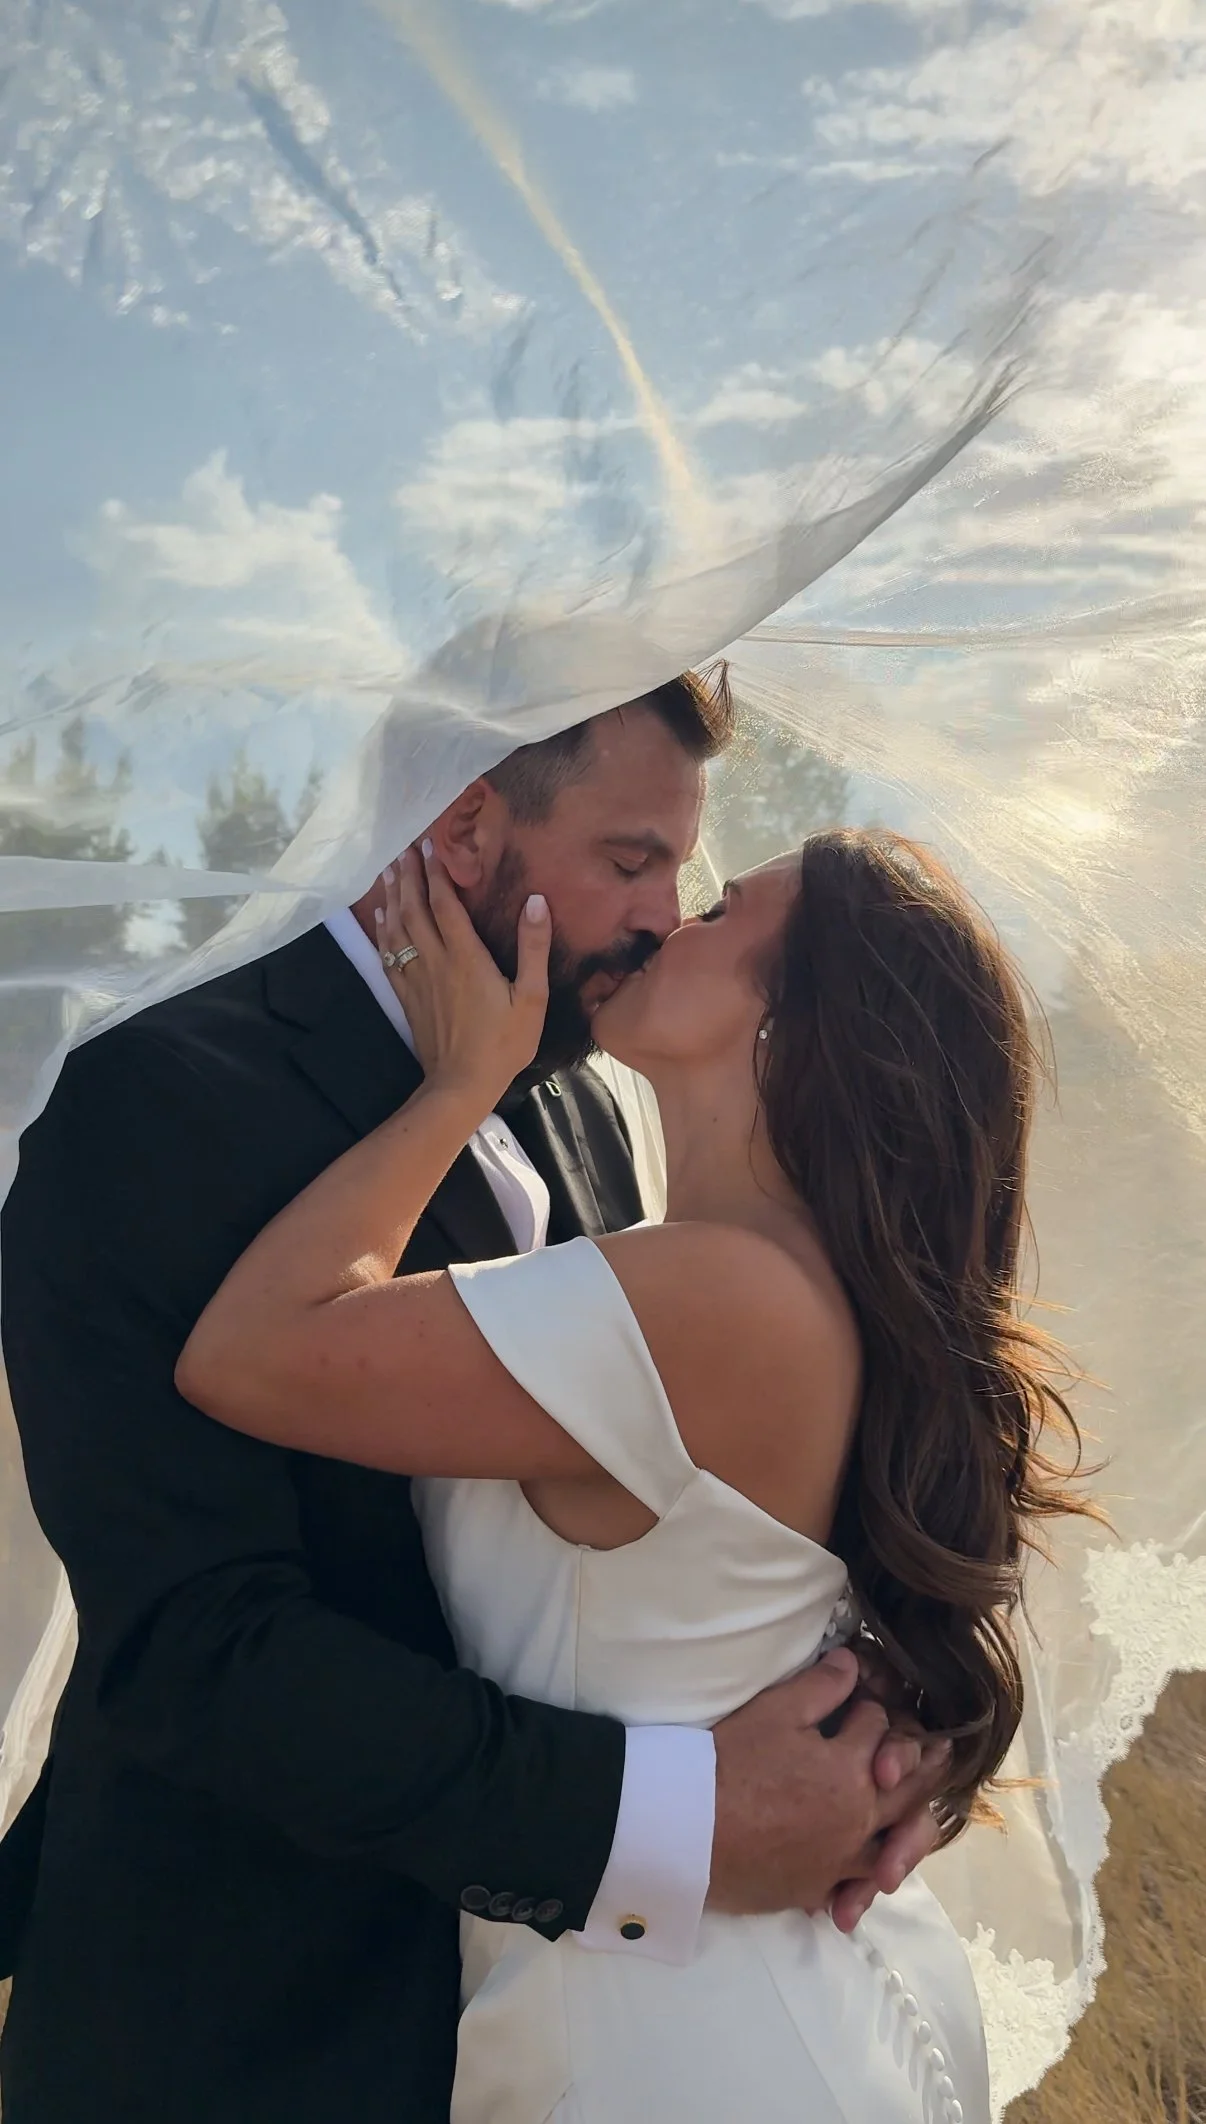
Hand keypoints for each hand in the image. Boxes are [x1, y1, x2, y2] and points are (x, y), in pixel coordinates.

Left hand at [375, 845, 550, 1109]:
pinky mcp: (407, 996)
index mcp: (466, 957)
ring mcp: (417, 979)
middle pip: (415, 909)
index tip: (432, 845)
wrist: (461, 1084)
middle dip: (410, 876)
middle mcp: (436, 961)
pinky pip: (389, 955)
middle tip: (405, 848)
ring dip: (392, 897)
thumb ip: (533, 948)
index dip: (438, 873)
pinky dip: (383, 931)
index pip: (445, 904)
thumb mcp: (532, 998)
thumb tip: (536, 902)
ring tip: (389, 871)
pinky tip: (380, 917)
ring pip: (398, 929)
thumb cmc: (503, 1044)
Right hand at [707, 1649, 949, 1922]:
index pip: (877, 1731)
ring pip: (890, 1847)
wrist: (686, 1831)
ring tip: (917, 1822)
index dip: (873, 1710)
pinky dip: (864, 1882)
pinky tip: (866, 1877)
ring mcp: (838, 1862)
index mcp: (852, 1771)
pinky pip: (852, 1887)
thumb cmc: (730, 1764)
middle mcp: (858, 1820)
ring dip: (908, 1832)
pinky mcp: (812, 1890)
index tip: (868, 1700)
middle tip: (944, 1753)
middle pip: (904, 1791)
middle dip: (923, 1765)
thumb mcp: (775, 1711)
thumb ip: (821, 1687)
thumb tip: (853, 1662)